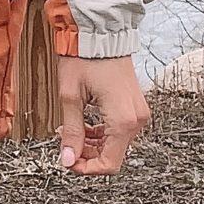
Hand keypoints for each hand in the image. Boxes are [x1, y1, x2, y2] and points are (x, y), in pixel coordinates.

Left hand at [57, 54, 149, 176]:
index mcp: (123, 119)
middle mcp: (136, 119)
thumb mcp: (71, 97)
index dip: (87, 169)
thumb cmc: (86, 59)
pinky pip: (119, 130)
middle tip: (64, 144)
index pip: (110, 163)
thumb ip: (71, 132)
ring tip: (69, 131)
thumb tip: (67, 159)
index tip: (68, 162)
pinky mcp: (135, 106)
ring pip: (116, 144)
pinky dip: (101, 134)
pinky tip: (84, 125)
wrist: (101, 35)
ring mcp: (138, 112)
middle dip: (87, 155)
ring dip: (92, 144)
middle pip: (113, 155)